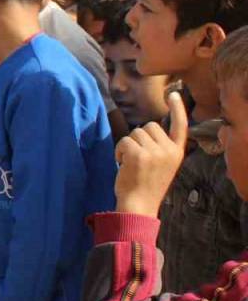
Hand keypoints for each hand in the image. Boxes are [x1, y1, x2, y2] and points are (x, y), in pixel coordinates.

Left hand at [115, 92, 187, 216]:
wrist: (139, 205)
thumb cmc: (145, 185)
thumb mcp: (161, 165)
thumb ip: (159, 148)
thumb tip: (146, 129)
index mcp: (177, 153)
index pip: (181, 126)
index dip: (178, 109)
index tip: (174, 94)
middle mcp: (169, 151)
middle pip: (149, 126)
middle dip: (138, 138)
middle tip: (138, 159)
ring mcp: (155, 152)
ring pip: (135, 133)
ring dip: (127, 145)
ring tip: (131, 164)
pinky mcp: (139, 154)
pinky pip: (123, 141)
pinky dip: (119, 151)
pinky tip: (123, 165)